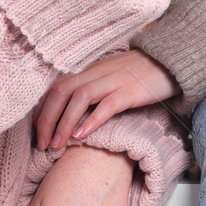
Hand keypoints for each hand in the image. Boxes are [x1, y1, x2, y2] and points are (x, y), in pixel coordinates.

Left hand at [35, 48, 176, 149]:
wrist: (169, 60)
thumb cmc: (137, 73)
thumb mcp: (107, 77)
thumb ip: (89, 89)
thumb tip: (70, 113)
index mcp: (88, 71)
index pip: (55, 88)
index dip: (42, 111)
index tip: (37, 132)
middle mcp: (95, 74)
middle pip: (61, 92)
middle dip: (46, 119)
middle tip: (42, 144)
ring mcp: (112, 81)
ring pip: (79, 98)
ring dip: (64, 123)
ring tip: (57, 144)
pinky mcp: (129, 92)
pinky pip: (106, 105)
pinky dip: (92, 121)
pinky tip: (82, 136)